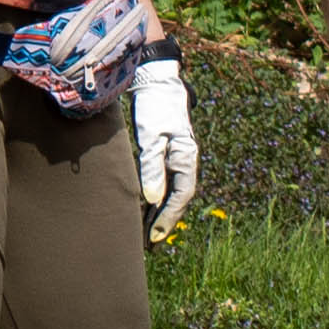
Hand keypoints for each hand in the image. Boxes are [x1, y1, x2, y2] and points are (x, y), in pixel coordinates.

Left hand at [127, 60, 200, 236]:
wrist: (156, 83)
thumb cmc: (154, 109)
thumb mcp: (152, 137)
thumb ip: (152, 168)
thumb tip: (153, 200)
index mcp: (186, 159)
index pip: (181, 196)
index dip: (168, 218)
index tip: (154, 236)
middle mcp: (183, 162)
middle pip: (176, 199)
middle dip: (163, 222)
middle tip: (149, 245)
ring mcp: (174, 159)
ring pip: (168, 193)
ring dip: (158, 213)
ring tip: (145, 234)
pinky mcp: (163, 154)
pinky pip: (161, 183)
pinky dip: (153, 199)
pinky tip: (143, 209)